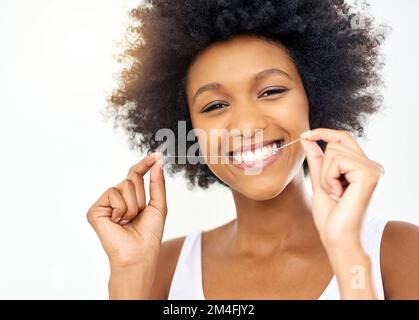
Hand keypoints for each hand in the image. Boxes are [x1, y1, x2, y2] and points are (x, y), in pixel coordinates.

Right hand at [87, 152, 166, 269]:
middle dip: (141, 196)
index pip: (136, 173)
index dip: (145, 164)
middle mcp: (116, 198)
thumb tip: (158, 161)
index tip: (157, 154)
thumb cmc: (149, 234)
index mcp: (130, 197)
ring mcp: (105, 203)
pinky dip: (121, 209)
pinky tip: (118, 222)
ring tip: (128, 221)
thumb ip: (157, 183)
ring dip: (133, 205)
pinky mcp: (95, 210)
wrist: (139, 254)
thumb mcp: (158, 205)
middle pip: (132, 178)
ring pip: (124, 185)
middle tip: (138, 214)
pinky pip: (113, 194)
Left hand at [300, 128, 383, 246]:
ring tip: (336, 194)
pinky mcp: (369, 173)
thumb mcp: (320, 181)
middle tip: (331, 189)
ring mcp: (373, 168)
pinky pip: (337, 161)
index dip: (324, 133)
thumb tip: (307, 139)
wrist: (338, 237)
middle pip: (337, 142)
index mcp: (363, 167)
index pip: (344, 138)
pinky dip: (329, 178)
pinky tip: (339, 194)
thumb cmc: (331, 216)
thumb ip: (316, 159)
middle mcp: (372, 165)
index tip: (305, 134)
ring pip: (334, 151)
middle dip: (323, 165)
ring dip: (325, 174)